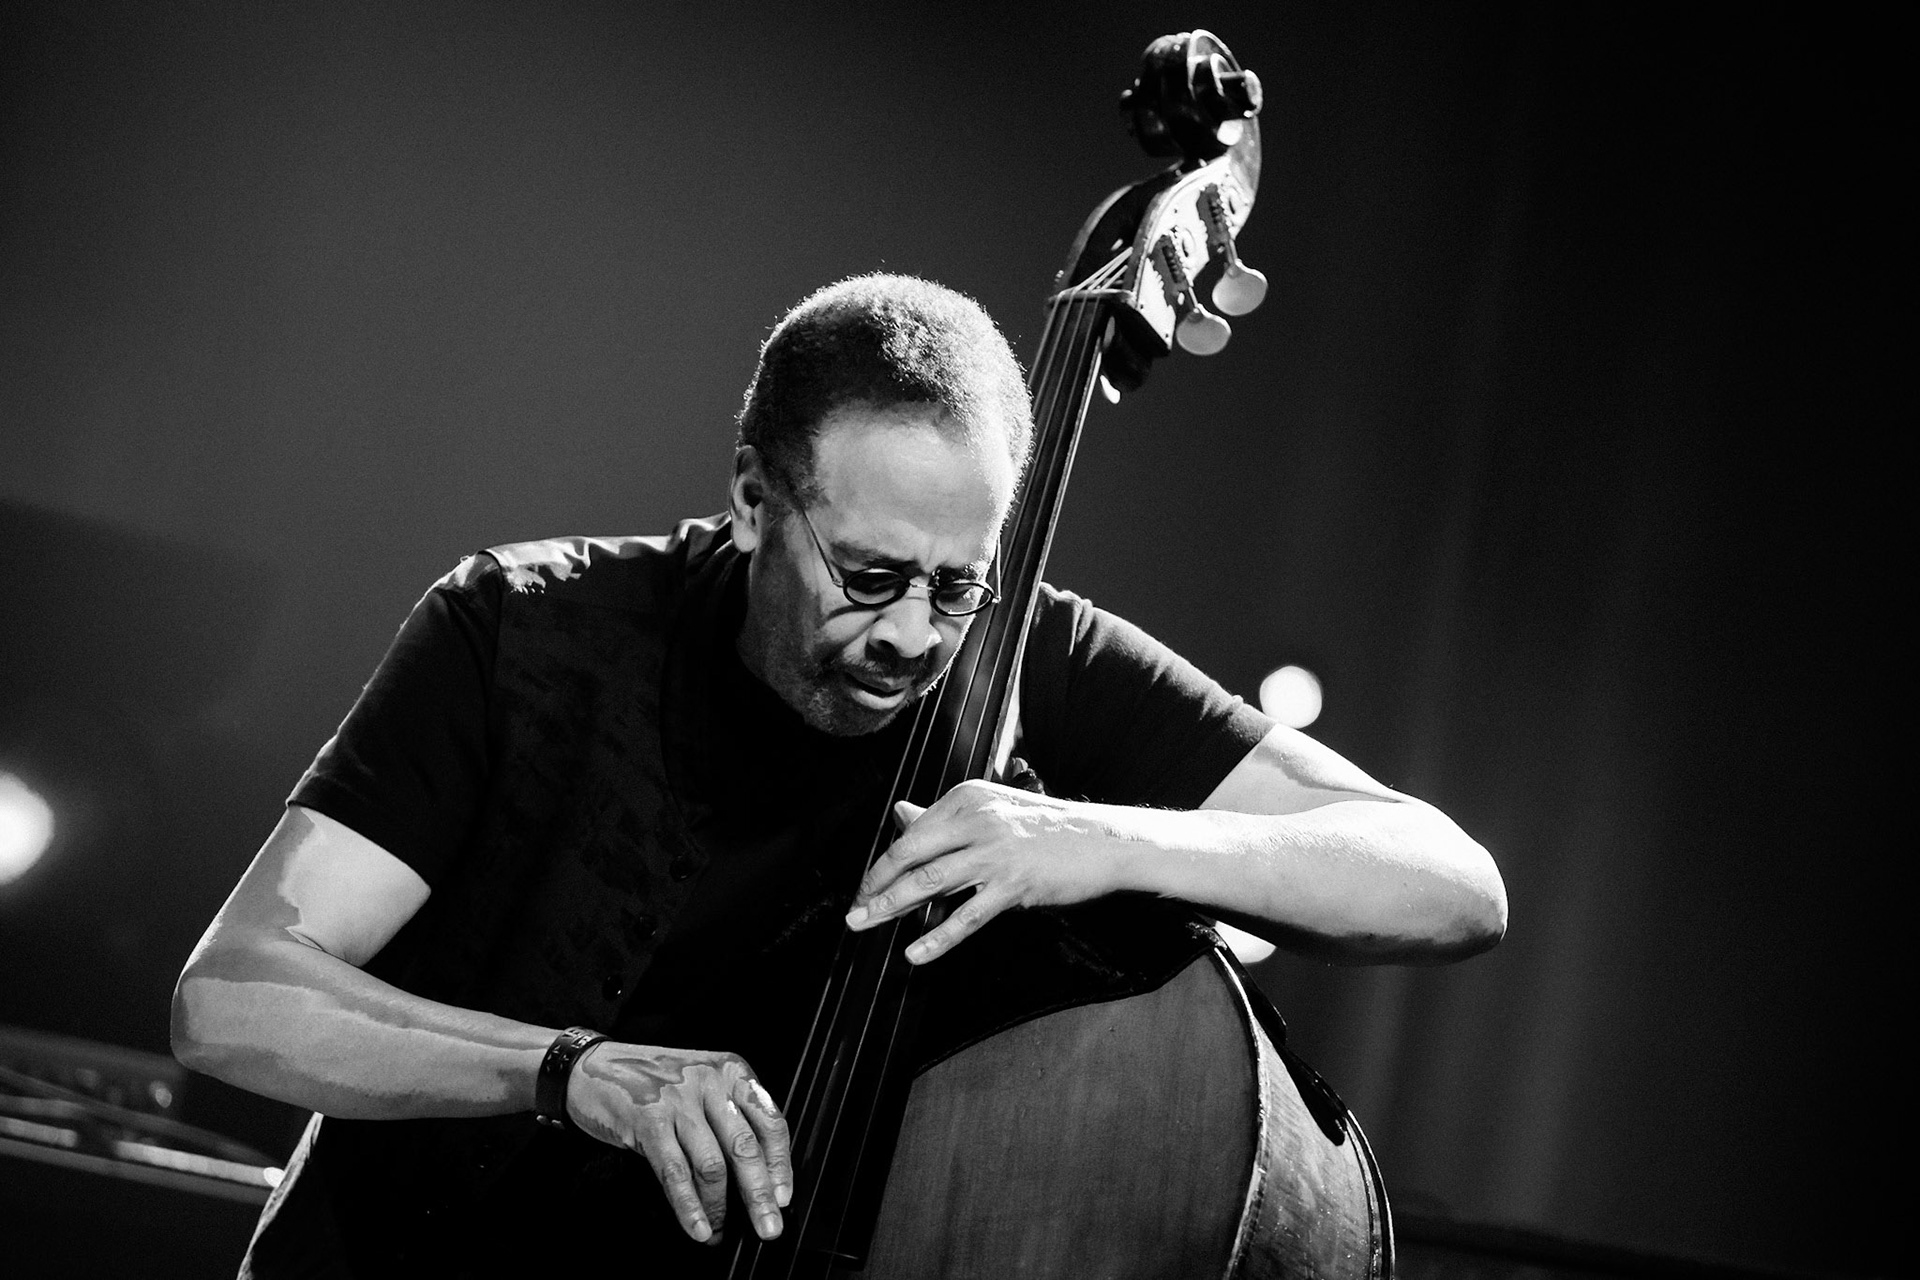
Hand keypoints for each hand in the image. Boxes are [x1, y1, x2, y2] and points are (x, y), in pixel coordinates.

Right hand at [566, 1043, 791, 1243]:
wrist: (592, 1067)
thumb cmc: (651, 1081)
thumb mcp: (700, 1085)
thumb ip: (728, 1116)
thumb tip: (757, 1175)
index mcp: (730, 1071)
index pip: (769, 1121)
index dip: (779, 1164)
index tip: (783, 1196)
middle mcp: (709, 1082)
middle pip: (745, 1146)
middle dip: (759, 1195)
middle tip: (768, 1227)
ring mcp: (678, 1100)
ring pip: (712, 1164)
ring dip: (720, 1207)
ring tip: (720, 1231)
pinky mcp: (649, 1121)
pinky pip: (676, 1172)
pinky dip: (689, 1206)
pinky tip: (697, 1226)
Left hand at [843, 779, 1125, 962]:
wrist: (1104, 840)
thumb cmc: (1048, 829)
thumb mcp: (993, 811)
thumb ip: (944, 818)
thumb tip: (900, 813)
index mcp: (968, 798)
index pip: (913, 833)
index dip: (885, 864)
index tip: (868, 887)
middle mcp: (977, 820)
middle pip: (911, 854)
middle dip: (876, 885)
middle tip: (853, 911)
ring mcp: (995, 852)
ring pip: (930, 881)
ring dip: (891, 906)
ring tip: (865, 924)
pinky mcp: (1013, 884)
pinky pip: (966, 915)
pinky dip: (937, 936)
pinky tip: (915, 952)